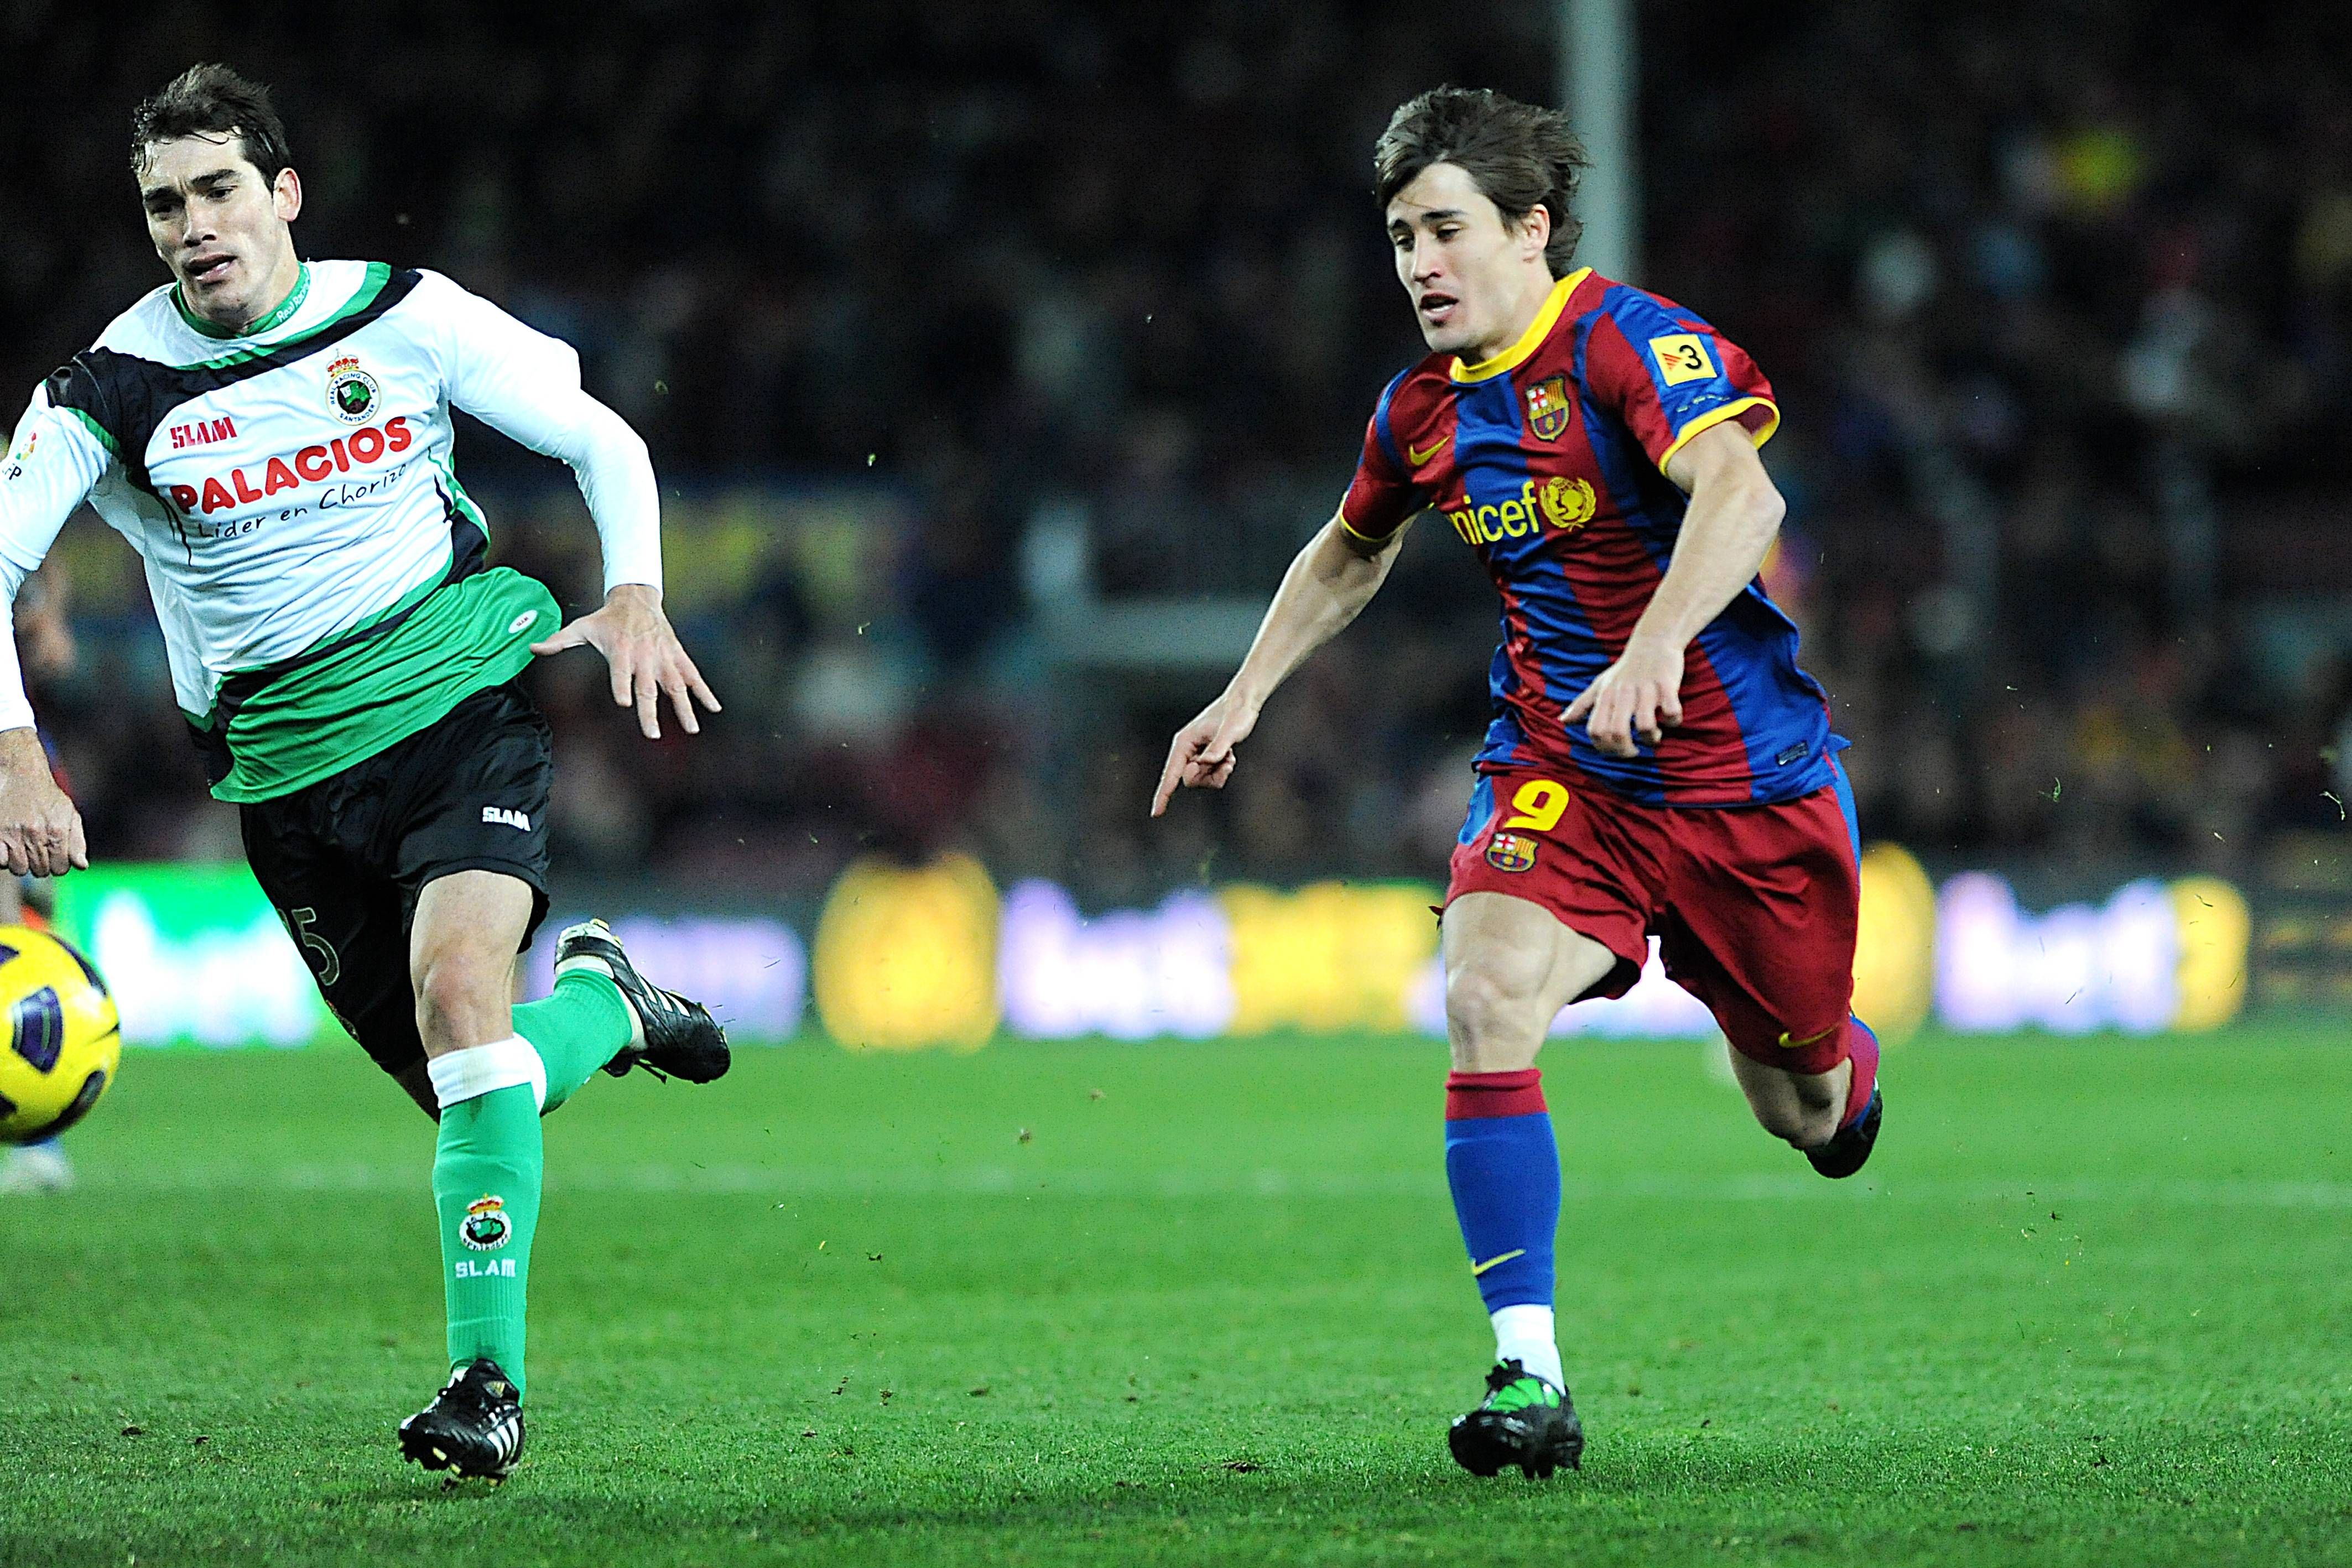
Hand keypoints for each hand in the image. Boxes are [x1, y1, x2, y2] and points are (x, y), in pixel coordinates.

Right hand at [0, 728, 85, 877]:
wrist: (20, 775)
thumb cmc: (47, 797)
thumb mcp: (69, 814)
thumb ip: (77, 842)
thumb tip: (82, 866)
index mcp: (57, 831)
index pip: (61, 868)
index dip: (58, 865)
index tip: (54, 855)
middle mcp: (36, 834)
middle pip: (40, 870)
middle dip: (41, 864)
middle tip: (37, 850)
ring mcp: (13, 834)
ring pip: (19, 869)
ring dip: (21, 863)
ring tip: (23, 848)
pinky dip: (3, 859)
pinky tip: (8, 847)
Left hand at [531, 583, 720, 739]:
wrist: (637, 598)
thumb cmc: (606, 618)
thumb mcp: (581, 626)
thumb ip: (558, 640)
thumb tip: (531, 647)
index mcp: (621, 651)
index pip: (621, 673)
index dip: (621, 686)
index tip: (623, 702)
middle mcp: (644, 657)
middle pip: (648, 688)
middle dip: (650, 711)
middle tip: (651, 733)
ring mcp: (664, 658)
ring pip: (676, 686)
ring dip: (684, 708)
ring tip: (691, 729)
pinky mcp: (677, 657)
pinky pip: (693, 676)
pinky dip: (704, 692)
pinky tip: (713, 708)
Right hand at [1150, 690, 1261, 816]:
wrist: (1243, 704)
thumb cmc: (1235, 713)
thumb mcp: (1230, 731)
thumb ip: (1218, 747)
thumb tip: (1206, 762)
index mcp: (1185, 742)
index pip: (1171, 773)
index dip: (1163, 794)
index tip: (1157, 812)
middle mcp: (1187, 750)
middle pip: (1189, 779)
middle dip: (1208, 776)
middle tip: (1224, 761)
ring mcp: (1197, 754)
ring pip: (1202, 779)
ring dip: (1218, 773)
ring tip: (1229, 758)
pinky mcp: (1208, 757)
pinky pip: (1212, 776)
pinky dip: (1222, 771)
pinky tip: (1230, 758)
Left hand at [1562, 636, 1684, 758]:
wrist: (1652, 642)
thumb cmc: (1624, 670)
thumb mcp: (1599, 684)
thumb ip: (1582, 705)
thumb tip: (1563, 721)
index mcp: (1605, 696)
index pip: (1596, 731)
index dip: (1605, 748)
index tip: (1616, 749)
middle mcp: (1623, 693)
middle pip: (1618, 732)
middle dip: (1626, 750)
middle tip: (1634, 751)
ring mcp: (1645, 689)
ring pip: (1645, 725)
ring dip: (1651, 738)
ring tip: (1653, 735)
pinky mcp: (1666, 684)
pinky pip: (1672, 711)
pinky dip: (1673, 721)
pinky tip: (1670, 718)